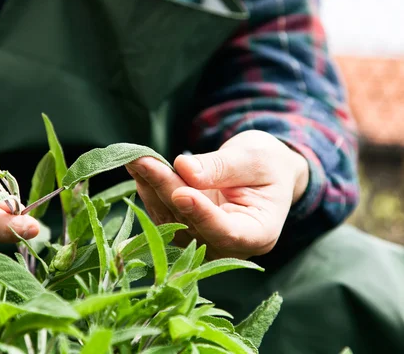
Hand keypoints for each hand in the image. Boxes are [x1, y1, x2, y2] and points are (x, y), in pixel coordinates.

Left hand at [125, 130, 308, 259]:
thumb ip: (221, 166)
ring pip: (171, 219)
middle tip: (142, 161)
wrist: (265, 172)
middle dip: (166, 189)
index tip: (180, 192)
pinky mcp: (187, 232)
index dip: (201, 214)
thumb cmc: (268, 164)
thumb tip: (184, 169)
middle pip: (191, 223)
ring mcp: (205, 242)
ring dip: (151, 188)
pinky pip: (164, 214)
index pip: (227, 232)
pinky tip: (140, 169)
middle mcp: (230, 246)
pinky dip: (151, 189)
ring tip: (135, 159)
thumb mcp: (253, 157)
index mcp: (259, 233)